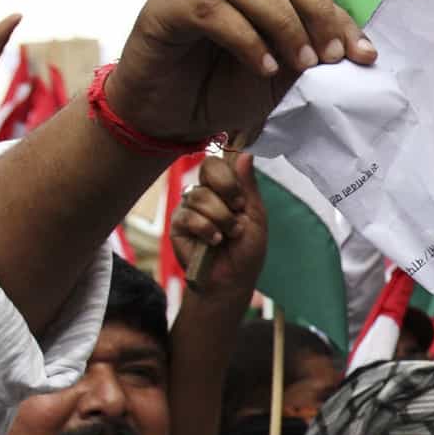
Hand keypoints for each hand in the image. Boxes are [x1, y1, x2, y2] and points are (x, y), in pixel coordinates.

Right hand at [104, 0, 372, 149]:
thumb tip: (355, 53)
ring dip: (283, 22)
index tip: (362, 54)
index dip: (336, 15)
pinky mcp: (166, 3)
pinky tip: (262, 65)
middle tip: (331, 56)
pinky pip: (210, 9)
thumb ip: (307, 58)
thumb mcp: (277, 78)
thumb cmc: (220, 90)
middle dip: (314, 12)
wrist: (166, 117)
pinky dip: (244, 37)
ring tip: (302, 62)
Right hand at [168, 150, 266, 295]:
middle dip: (226, 190)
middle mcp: (205, 193)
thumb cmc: (246, 250)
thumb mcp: (256, 217)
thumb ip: (248, 186)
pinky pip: (188, 215)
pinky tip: (213, 242)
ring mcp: (189, 207)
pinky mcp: (177, 224)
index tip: (240, 201)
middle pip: (207, 168)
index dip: (229, 176)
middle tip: (236, 212)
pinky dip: (205, 229)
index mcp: (224, 188)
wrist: (232, 280)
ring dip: (220, 218)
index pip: (219, 162)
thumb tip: (246, 154)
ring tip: (227, 235)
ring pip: (199, 195)